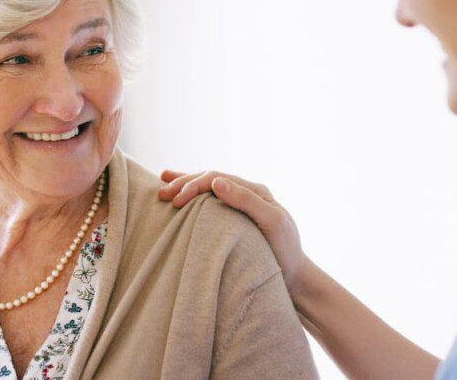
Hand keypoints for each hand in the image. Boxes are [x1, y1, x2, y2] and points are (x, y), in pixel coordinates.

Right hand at [158, 170, 308, 295]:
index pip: (216, 178)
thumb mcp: (272, 223)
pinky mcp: (233, 220)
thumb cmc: (285, 252)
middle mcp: (246, 194)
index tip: (176, 200)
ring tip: (161, 186)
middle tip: (162, 194)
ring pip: (206, 188)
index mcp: (254, 190)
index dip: (193, 185)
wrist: (295, 278)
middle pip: (208, 180)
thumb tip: (217, 182)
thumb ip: (247, 200)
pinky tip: (178, 194)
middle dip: (183, 184)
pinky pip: (209, 202)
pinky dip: (192, 196)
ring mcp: (239, 206)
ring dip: (184, 186)